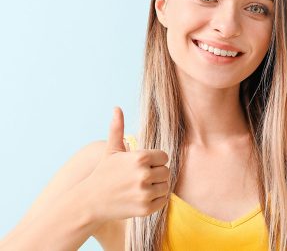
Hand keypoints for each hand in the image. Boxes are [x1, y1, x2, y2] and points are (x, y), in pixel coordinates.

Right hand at [85, 107, 169, 221]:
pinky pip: (163, 201)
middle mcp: (144, 175)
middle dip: (156, 174)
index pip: (164, 157)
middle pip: (166, 172)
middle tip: (141, 178)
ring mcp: (145, 193)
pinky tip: (141, 197)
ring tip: (141, 187)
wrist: (90, 201)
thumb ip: (117, 129)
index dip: (155, 161)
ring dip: (157, 187)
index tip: (142, 165)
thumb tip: (117, 108)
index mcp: (140, 158)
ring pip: (166, 187)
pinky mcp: (145, 209)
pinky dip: (156, 200)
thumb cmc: (103, 173)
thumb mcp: (111, 150)